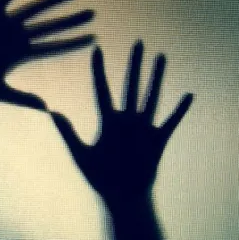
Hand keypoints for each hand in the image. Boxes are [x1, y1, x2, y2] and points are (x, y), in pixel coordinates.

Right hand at [0, 0, 93, 110]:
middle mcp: (17, 37)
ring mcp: (5, 24)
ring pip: (35, 9)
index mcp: (20, 55)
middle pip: (50, 27)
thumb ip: (22, 98)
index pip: (52, 48)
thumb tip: (47, 108)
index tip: (93, 38)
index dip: (72, 43)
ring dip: (53, 0)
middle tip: (93, 13)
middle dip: (71, 21)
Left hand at [51, 41, 192, 201]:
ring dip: (156, 77)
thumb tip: (51, 112)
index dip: (99, 70)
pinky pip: (170, 122)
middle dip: (134, 64)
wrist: (121, 197)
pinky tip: (188, 95)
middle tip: (138, 42)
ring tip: (161, 56)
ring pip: (151, 97)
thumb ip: (68, 133)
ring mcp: (143, 128)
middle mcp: (126, 120)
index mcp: (107, 122)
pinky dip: (179, 110)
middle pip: (131, 86)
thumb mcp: (80, 154)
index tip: (96, 49)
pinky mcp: (157, 140)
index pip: (102, 89)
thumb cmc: (99, 177)